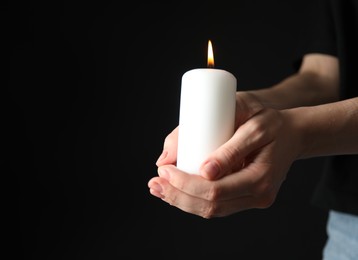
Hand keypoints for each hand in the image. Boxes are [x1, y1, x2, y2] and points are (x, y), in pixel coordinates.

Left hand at [148, 92, 300, 217]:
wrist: (295, 133)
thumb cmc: (273, 123)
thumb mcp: (253, 127)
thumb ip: (228, 148)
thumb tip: (200, 170)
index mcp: (260, 179)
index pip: (215, 192)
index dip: (184, 184)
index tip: (164, 169)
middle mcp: (258, 196)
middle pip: (210, 207)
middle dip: (176, 196)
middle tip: (154, 182)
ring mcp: (253, 199)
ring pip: (211, 210)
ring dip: (181, 201)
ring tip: (158, 188)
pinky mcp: (246, 197)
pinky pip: (217, 205)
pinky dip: (193, 200)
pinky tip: (175, 191)